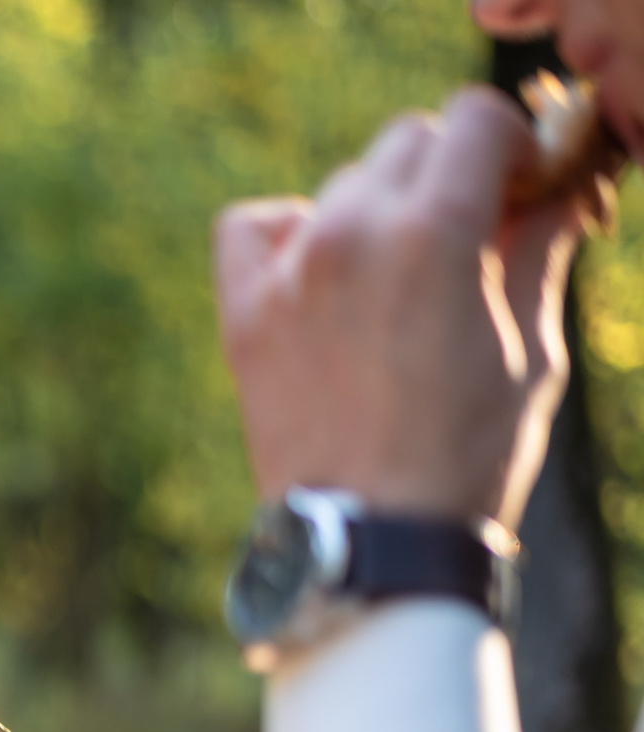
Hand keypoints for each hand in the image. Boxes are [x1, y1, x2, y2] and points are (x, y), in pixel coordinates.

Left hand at [214, 87, 599, 530]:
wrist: (371, 542)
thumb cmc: (466, 456)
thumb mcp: (531, 347)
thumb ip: (539, 250)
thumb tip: (559, 191)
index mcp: (434, 234)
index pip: (473, 118)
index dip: (510, 144)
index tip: (522, 186)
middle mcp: (351, 236)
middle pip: (406, 142)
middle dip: (449, 173)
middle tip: (472, 233)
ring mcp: (289, 274)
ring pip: (341, 185)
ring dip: (378, 208)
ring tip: (403, 276)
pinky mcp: (243, 315)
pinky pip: (254, 225)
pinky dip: (288, 231)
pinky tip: (322, 272)